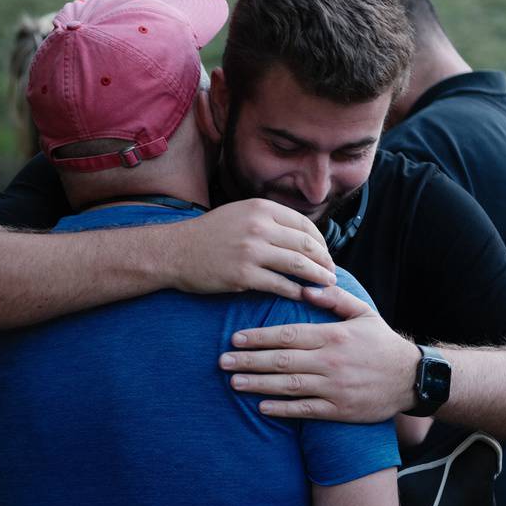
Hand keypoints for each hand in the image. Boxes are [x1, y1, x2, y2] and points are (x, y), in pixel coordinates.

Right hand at [172, 199, 335, 298]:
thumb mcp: (239, 214)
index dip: (321, 243)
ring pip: (299, 265)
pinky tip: (303, 296)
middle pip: (307, 245)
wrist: (174, 252)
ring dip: (318, 277)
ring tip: (327, 285)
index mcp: (261, 209)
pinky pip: (280, 285)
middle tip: (332, 273)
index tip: (325, 255)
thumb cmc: (207, 235)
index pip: (304, 226)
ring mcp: (252, 251)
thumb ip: (268, 220)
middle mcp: (259, 227)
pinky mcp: (244, 275)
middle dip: (325, 261)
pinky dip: (296, 292)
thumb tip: (300, 235)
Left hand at [219, 285, 419, 421]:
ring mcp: (334, 387)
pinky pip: (305, 410)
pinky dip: (282, 409)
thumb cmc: (382, 343)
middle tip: (222, 361)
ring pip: (288, 385)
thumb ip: (334, 299)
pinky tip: (261, 406)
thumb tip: (307, 285)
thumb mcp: (363, 313)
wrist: (411, 379)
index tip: (235, 338)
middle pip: (282, 360)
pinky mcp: (339, 410)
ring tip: (233, 382)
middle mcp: (331, 361)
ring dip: (258, 384)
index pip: (289, 335)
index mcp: (334, 336)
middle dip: (249, 360)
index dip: (259, 337)